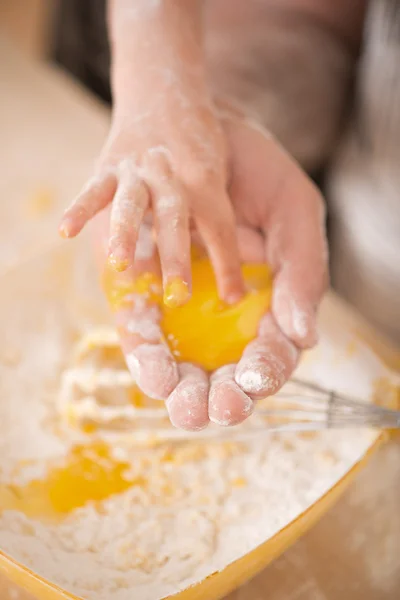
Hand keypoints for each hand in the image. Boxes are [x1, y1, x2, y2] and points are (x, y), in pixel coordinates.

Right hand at [59, 88, 245, 306]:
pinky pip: (94, 189)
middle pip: (176, 220)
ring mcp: (138, 168)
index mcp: (206, 180)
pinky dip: (79, 209)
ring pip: (132, 204)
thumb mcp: (217, 172)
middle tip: (178, 296)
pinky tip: (65, 232)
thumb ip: (212, 212)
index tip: (232, 299)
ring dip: (126, 235)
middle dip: (177, 259)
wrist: (165, 90)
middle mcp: (172, 174)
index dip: (228, 264)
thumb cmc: (197, 143)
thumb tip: (224, 263)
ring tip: (119, 265)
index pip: (219, 228)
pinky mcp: (111, 163)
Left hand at [90, 108, 327, 429]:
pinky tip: (149, 366)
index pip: (269, 354)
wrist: (207, 133)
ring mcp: (179, 307)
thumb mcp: (296, 217)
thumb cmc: (260, 177)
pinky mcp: (139, 289)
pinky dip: (143, 348)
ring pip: (179, 361)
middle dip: (216, 396)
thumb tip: (304, 338)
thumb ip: (303, 275)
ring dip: (175, 385)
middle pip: (222, 372)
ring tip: (176, 398)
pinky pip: (139, 328)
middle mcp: (221, 316)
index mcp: (266, 306)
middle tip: (211, 409)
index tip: (257, 377)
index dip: (265, 372)